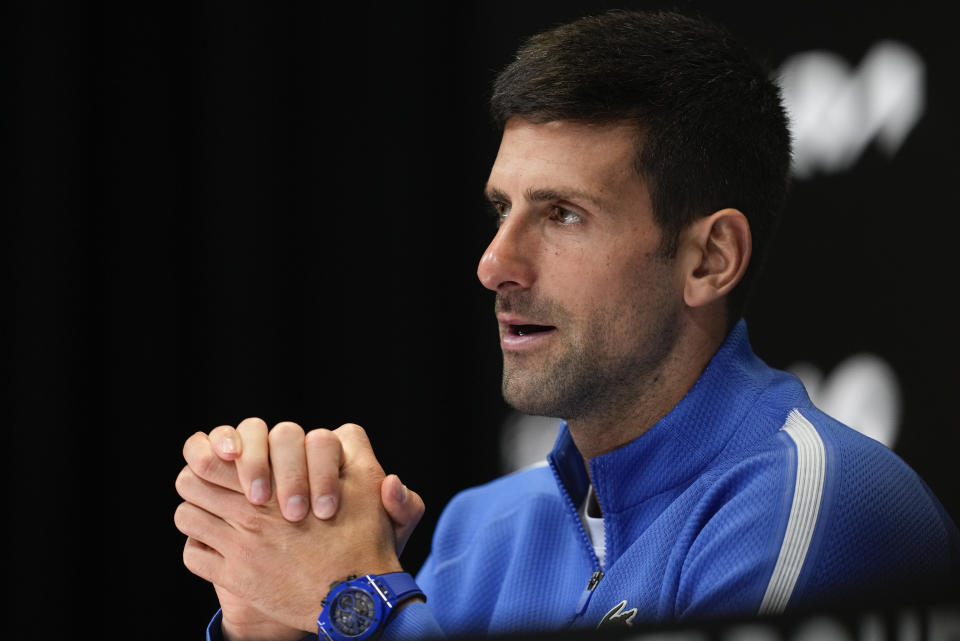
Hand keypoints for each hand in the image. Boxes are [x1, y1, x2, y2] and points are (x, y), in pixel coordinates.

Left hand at [175, 423, 401, 633]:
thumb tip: (338, 430)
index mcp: (276, 481)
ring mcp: (240, 546)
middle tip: (212, 482)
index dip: (215, 450)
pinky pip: (192, 555)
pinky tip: (216, 546)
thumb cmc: (363, 536)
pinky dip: (199, 548)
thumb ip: (351, 445)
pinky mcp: (235, 578)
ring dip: (197, 511)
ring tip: (213, 513)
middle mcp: (252, 511)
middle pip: (192, 479)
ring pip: (186, 515)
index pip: (218, 451)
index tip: (227, 457)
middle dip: (199, 477)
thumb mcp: (366, 480)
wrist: (357, 595)